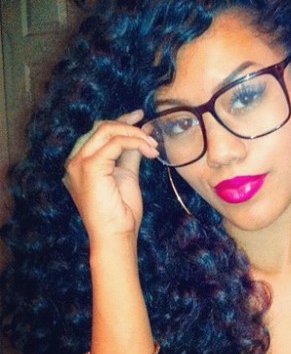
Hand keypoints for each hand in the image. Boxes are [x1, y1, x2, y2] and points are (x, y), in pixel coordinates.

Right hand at [63, 110, 157, 243]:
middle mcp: (74, 161)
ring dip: (135, 134)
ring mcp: (78, 163)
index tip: (140, 118)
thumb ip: (128, 156)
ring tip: (153, 146)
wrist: (115, 235)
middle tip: (151, 133)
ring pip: (107, 131)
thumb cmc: (120, 213)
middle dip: (129, 126)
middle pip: (101, 128)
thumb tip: (139, 138)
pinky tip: (149, 150)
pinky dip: (135, 142)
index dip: (120, 122)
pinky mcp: (89, 167)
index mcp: (80, 164)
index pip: (98, 134)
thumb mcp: (126, 177)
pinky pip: (115, 142)